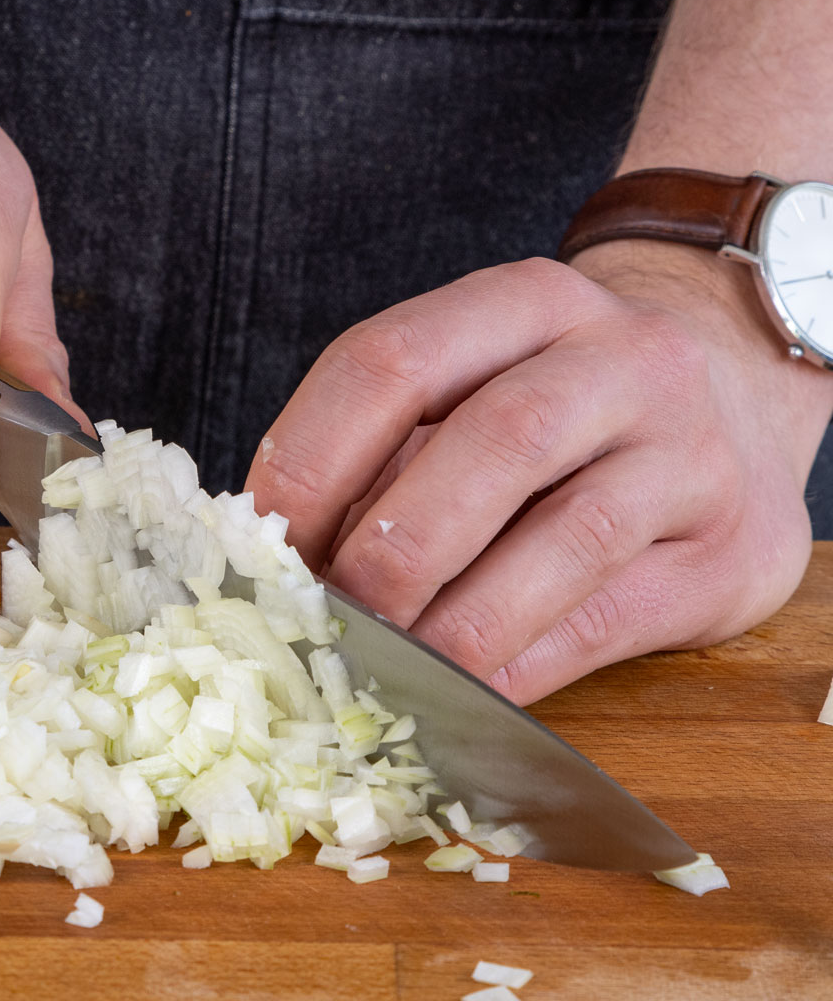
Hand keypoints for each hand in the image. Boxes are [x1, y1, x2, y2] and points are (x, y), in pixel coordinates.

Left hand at [245, 245, 832, 703]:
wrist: (740, 402)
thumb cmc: (559, 413)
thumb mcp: (474, 391)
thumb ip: (385, 456)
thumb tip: (274, 562)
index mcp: (524, 303)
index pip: (393, 361)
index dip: (311, 456)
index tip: (261, 542)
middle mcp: (622, 359)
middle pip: (495, 442)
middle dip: (392, 547)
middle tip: (328, 620)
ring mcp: (689, 452)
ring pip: (568, 537)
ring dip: (458, 621)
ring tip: (386, 670)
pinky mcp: (726, 552)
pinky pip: (608, 618)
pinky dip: (519, 666)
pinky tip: (458, 697)